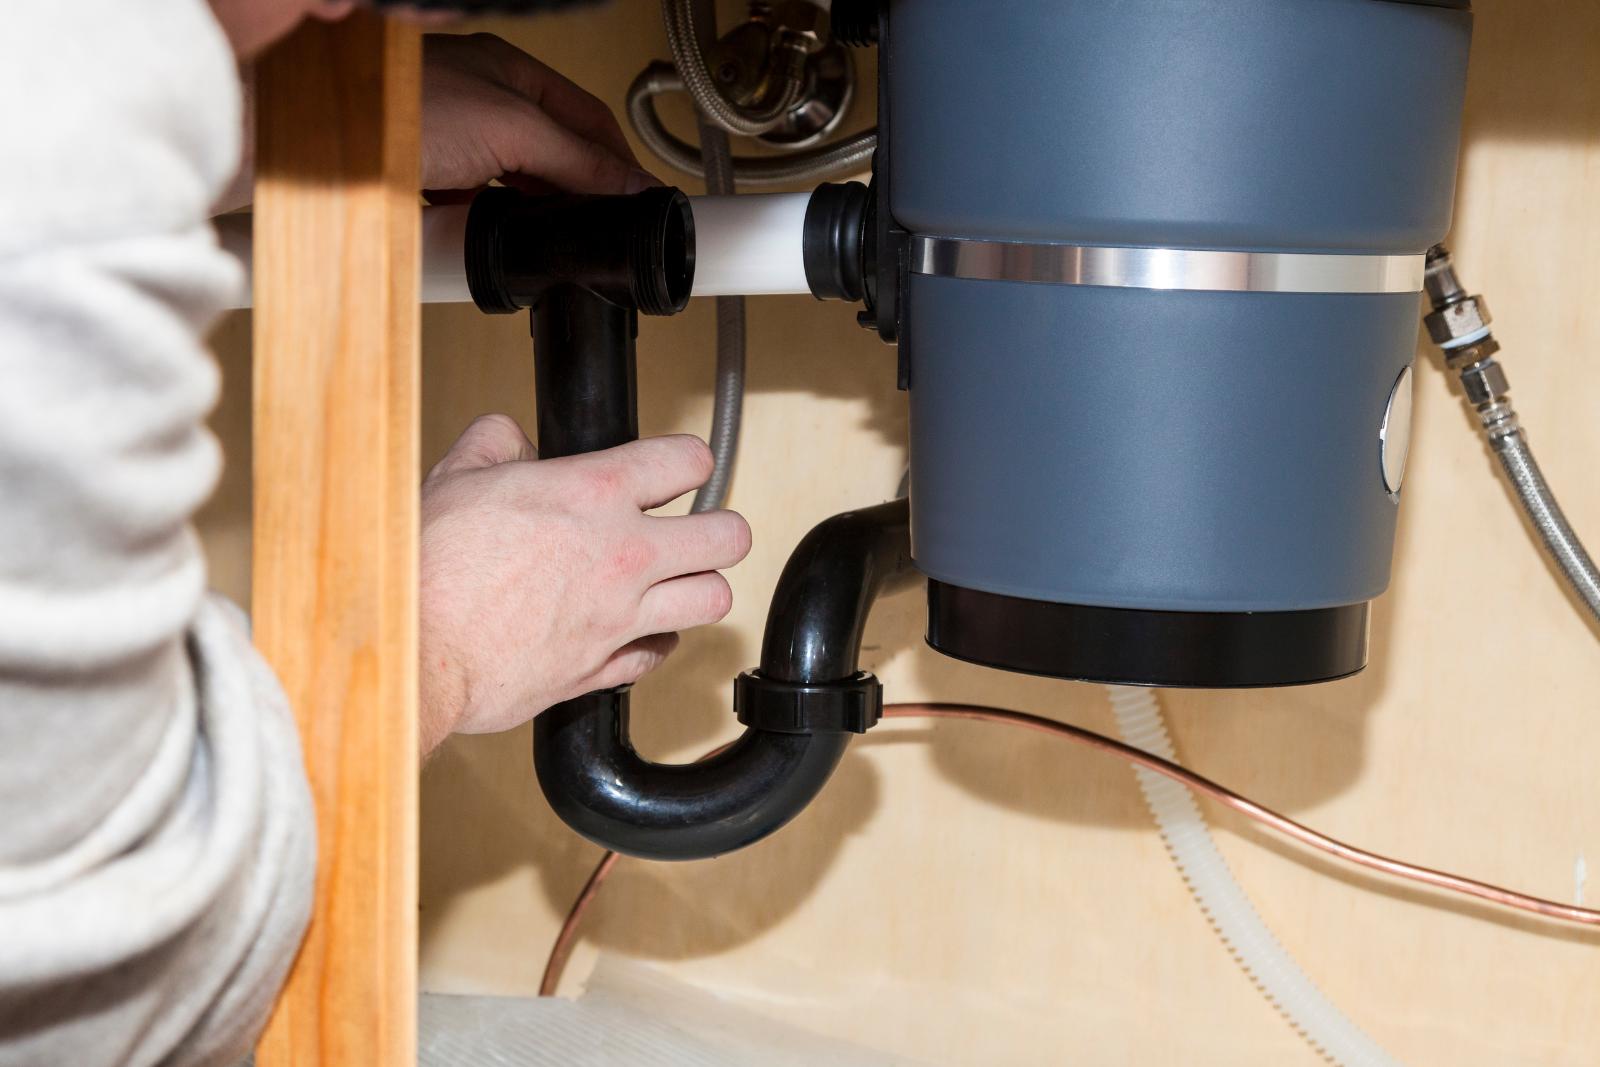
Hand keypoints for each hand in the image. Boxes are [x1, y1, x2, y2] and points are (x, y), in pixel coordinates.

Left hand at [216, 33, 655, 213]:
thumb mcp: (504, 126)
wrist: (288, 145)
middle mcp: (481, 108)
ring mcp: (450, 152)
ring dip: (526, 225)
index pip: (590, 125)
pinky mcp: (420, 193)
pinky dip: (482, 242)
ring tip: (540, 244)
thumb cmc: (384, 109)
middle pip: (555, 165)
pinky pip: (470, 226)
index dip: (620, 167)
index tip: (643, 207)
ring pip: (514, 199)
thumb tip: (630, 187)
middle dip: (575, 201)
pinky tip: (485, 251)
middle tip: (597, 236)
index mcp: (509, 75)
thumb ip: (574, 159)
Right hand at [418, 415, 750, 754]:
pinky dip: (656, 642)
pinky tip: (637, 630)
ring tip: (678, 582)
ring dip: (700, 588)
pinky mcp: (603, 669)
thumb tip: (512, 440)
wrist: (416, 648)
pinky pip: (659, 655)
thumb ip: (497, 445)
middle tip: (698, 530)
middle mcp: (623, 554)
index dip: (688, 460)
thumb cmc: (429, 567)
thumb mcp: (457, 476)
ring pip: (713, 600)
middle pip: (727, 537)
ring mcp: (620, 616)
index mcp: (593, 494)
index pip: (687, 460)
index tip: (681, 468)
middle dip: (719, 529)